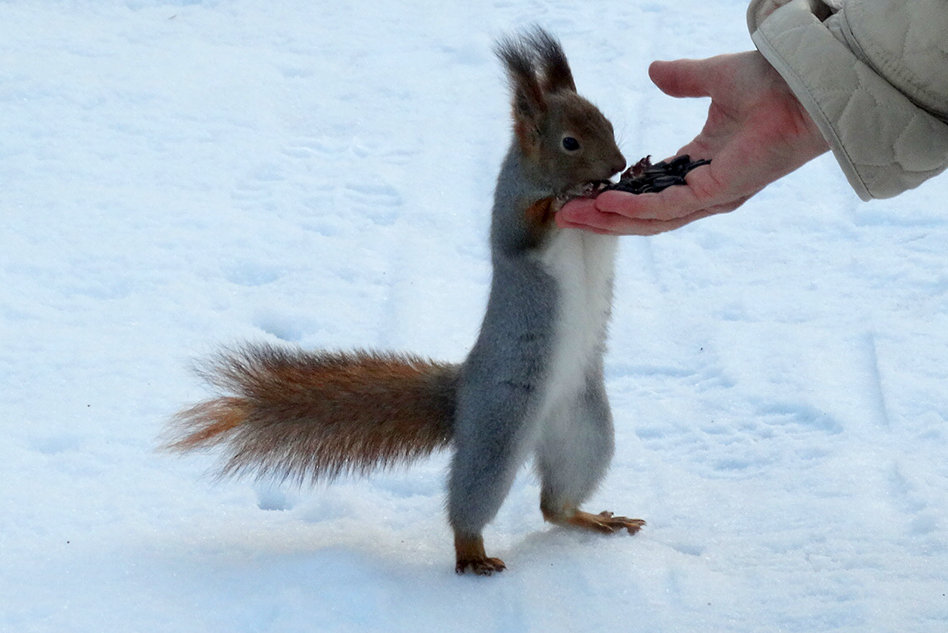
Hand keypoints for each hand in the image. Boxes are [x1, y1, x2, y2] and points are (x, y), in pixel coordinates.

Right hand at [557, 51, 829, 234]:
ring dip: (610, 220)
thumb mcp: (712, 78)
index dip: (616, 195)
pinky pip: (670, 206)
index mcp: (702, 165)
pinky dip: (636, 208)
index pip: (650, 190)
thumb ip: (681, 79)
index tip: (583, 193)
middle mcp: (705, 188)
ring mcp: (713, 194)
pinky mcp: (719, 191)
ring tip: (572, 216)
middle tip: (564, 216)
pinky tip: (607, 204)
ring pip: (652, 219)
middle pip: (645, 215)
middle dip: (602, 217)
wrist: (806, 83)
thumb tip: (653, 71)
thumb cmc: (773, 82)